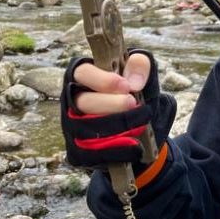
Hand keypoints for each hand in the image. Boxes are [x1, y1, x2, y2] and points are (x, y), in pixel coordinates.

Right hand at [61, 51, 175, 169]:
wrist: (145, 134)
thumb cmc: (138, 96)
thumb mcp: (145, 77)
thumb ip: (141, 66)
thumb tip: (134, 81)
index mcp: (86, 76)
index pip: (82, 72)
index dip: (102, 79)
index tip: (126, 86)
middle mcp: (74, 100)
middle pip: (83, 101)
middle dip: (110, 104)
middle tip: (133, 103)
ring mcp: (73, 126)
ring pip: (85, 127)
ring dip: (114, 126)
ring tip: (139, 124)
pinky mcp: (78, 150)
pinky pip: (91, 152)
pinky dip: (115, 150)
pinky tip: (134, 146)